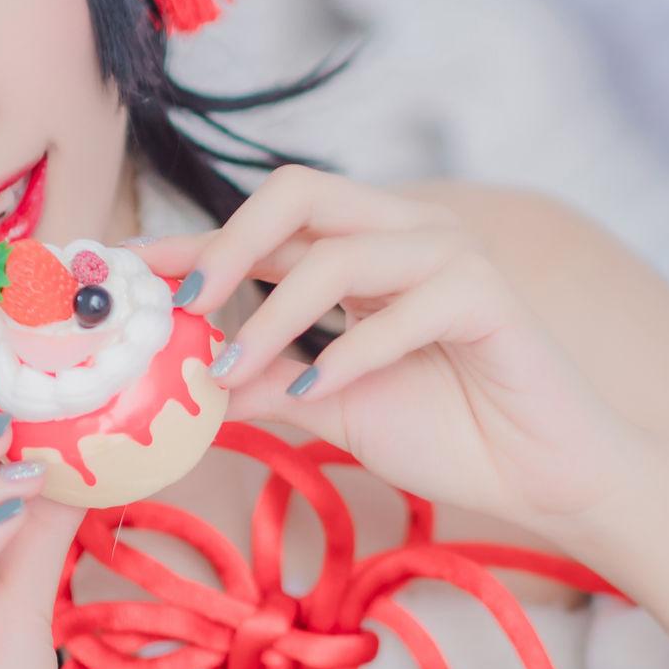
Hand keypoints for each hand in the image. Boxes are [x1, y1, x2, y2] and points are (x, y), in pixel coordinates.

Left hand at [132, 165, 641, 538]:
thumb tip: (187, 382)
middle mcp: (401, 234)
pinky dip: (352, 351)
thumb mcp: (333, 408)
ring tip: (234, 368)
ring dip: (275, 312)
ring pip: (339, 249)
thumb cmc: (449, 433)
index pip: (262, 226)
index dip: (189, 243)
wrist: (544, 476)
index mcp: (360, 252)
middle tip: (181, 306)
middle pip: (296, 192)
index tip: (123, 273)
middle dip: (225, 244)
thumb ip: (268, 385)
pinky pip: (403, 306)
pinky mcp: (489, 294)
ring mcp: (449, 255)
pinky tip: (319, 388)